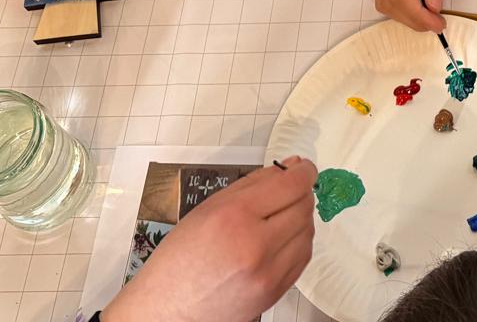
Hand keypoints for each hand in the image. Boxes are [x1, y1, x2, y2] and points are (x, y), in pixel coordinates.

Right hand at [105, 158, 317, 321]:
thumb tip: (290, 168)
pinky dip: (297, 243)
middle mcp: (255, 245)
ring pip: (307, 232)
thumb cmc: (181, 257)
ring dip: (299, 218)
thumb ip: (253, 184)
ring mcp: (268, 273)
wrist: (169, 309)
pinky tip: (279, 239)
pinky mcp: (274, 292)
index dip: (303, 172)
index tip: (303, 168)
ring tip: (278, 217)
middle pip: (304, 206)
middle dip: (300, 193)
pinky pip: (302, 257)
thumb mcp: (209, 207)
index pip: (291, 185)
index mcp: (235, 216)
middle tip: (287, 191)